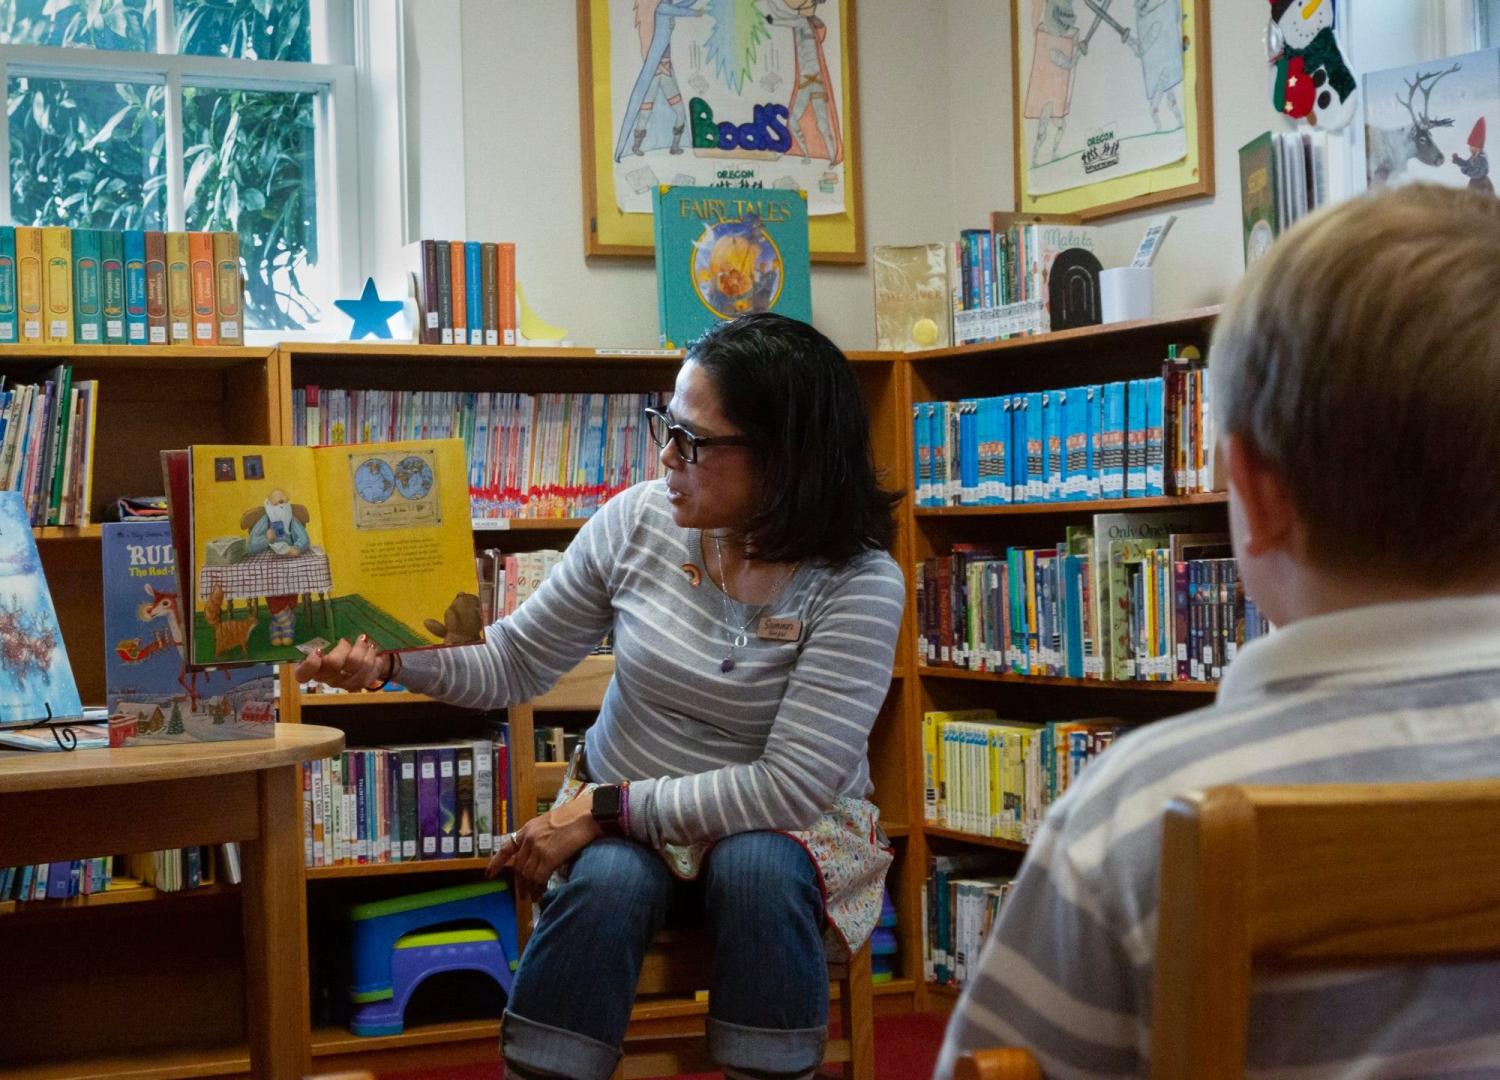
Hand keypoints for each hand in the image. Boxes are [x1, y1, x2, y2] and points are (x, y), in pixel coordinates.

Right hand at [293, 635, 389, 690]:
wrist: (361, 659)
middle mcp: (326, 678)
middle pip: (333, 665)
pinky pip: (368, 670)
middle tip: (346, 640)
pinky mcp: (360, 683)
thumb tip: (315, 611)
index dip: (309, 665)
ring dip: (361, 649)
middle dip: (343, 648)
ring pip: (354, 667)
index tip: (318, 650)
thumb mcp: (326, 639)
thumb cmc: (337, 646)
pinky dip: (371, 655)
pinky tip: (371, 649)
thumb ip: (320, 633)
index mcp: (312, 668)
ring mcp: (343, 683)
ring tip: (363, 640)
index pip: (303, 674)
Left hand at [486, 788, 602, 891]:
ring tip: (535, 897)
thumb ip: (542, 838)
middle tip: (523, 895)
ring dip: (530, 888)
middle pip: (518, 866)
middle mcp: (529, 838)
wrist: (588, 815)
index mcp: (528, 829)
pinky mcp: (548, 857)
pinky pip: (539, 878)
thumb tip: (541, 858)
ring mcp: (538, 848)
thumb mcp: (551, 824)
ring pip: (527, 874)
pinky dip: (539, 887)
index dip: (497, 862)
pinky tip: (542, 892)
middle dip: (520, 883)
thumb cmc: (577, 817)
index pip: (507, 847)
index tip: (489, 874)